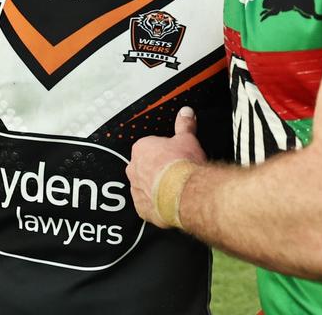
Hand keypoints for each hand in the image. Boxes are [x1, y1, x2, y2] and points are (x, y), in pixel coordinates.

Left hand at [126, 107, 206, 227]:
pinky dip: (157, 205)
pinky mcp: (142, 209)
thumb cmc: (184, 165)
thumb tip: (186, 112)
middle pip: (145, 167)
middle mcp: (134, 169)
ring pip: (144, 187)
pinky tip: (170, 203)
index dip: (165, 153)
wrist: (185, 192)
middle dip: (158, 169)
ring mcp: (136, 190)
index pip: (150, 148)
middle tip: (176, 172)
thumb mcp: (187, 139)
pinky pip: (147, 206)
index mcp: (141, 148)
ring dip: (156, 188)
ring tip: (174, 189)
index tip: (175, 157)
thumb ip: (184, 125)